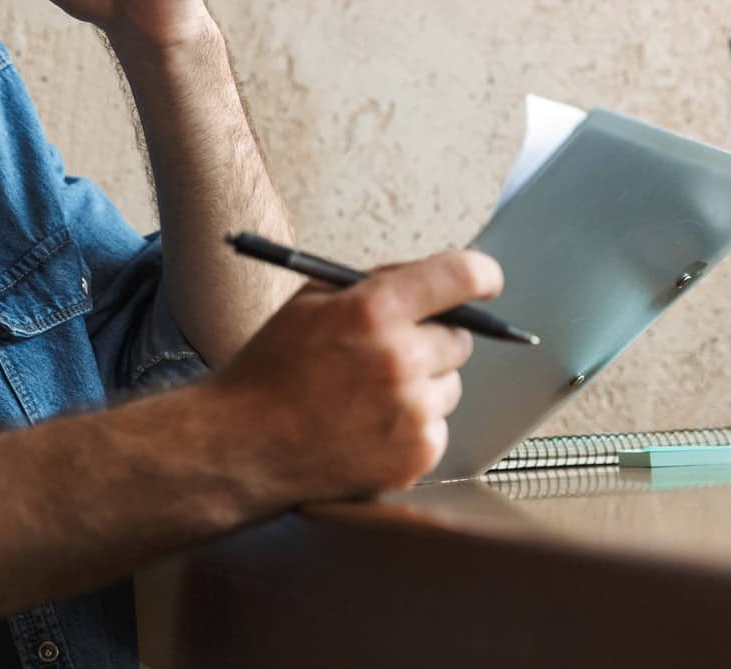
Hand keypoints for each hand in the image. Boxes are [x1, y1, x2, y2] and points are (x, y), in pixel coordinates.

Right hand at [206, 249, 504, 501]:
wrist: (243, 444)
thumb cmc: (272, 369)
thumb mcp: (312, 301)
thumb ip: (376, 285)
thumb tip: (431, 280)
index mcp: (374, 311)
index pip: (460, 276)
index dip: (481, 275)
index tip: (487, 281)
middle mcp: (401, 360)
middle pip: (460, 337)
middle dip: (433, 338)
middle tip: (393, 350)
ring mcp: (411, 413)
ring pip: (451, 385)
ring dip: (424, 384)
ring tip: (369, 396)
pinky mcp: (416, 456)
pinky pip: (438, 427)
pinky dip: (414, 426)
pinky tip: (369, 427)